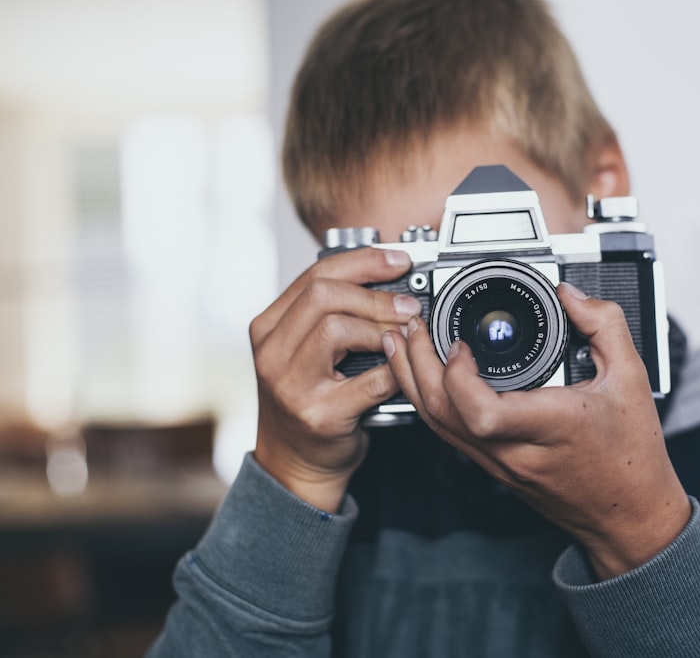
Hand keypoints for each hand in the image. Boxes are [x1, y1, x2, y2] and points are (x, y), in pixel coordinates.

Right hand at [249, 247, 420, 511]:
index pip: (314, 275)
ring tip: (404, 335)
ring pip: (336, 329)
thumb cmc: (308, 400)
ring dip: (381, 328)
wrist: (295, 463)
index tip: (398, 260)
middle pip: (323, 296)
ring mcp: (291, 386)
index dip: (363, 262)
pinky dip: (394, 370)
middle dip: (374, 294)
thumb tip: (388, 278)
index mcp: (268, 328)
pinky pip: (369, 380)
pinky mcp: (319, 415)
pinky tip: (403, 370)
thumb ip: (331, 315)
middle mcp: (271, 353)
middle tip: (408, 305)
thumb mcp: (304, 351)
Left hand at [382, 282, 690, 578]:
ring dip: (412, 381)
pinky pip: (448, 435)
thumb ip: (604, 325)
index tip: (461, 343)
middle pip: (442, 415)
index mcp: (548, 426)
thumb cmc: (632, 457)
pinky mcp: (495, 469)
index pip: (482, 412)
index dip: (458, 375)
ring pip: (437, 427)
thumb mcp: (632, 378)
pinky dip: (429, 402)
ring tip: (402, 343)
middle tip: (413, 325)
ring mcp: (499, 464)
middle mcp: (514, 450)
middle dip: (415, 365)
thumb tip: (570, 294)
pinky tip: (425, 378)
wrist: (629, 515)